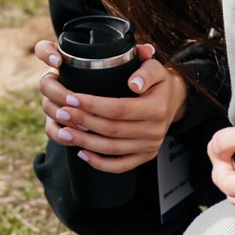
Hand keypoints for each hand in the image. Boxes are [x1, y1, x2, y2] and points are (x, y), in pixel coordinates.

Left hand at [35, 40, 190, 172]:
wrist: (173, 100)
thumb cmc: (157, 81)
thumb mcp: (156, 68)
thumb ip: (146, 70)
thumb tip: (134, 84)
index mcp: (157, 108)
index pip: (119, 109)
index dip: (92, 105)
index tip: (71, 98)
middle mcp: (155, 131)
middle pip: (112, 130)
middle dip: (83, 122)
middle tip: (61, 113)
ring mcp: (150, 146)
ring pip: (112, 149)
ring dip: (85, 142)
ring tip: (64, 133)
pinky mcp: (145, 157)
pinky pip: (120, 166)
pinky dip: (99, 163)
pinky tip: (82, 153)